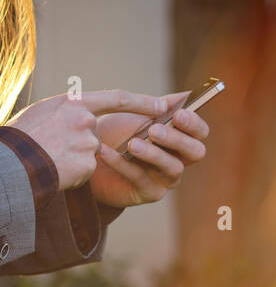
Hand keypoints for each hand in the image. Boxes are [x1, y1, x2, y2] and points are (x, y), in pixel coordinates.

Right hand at [6, 89, 168, 188]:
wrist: (8, 162)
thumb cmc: (17, 136)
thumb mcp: (41, 112)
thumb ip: (66, 112)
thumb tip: (81, 115)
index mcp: (73, 102)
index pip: (117, 98)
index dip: (142, 102)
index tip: (163, 106)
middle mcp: (84, 120)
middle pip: (95, 133)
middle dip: (79, 142)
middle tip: (52, 147)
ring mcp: (87, 144)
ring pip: (91, 154)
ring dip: (73, 158)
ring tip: (47, 158)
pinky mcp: (87, 166)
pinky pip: (85, 170)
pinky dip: (72, 172)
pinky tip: (54, 169)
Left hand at [90, 90, 209, 207]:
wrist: (87, 157)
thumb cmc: (113, 133)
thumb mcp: (132, 115)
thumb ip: (155, 105)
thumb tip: (184, 94)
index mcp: (178, 137)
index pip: (199, 132)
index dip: (193, 124)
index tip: (177, 115)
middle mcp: (178, 158)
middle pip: (195, 152)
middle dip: (177, 139)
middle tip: (154, 130)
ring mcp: (165, 177)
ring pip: (173, 167)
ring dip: (153, 154)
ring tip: (132, 144)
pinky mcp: (149, 192)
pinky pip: (140, 178)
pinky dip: (123, 164)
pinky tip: (105, 152)